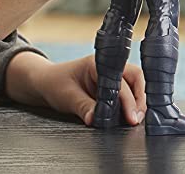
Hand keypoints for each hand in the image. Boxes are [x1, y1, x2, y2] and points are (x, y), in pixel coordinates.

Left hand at [6, 53, 145, 125]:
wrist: (45, 83)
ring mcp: (111, 76)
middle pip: (135, 78)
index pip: (120, 82)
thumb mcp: (66, 97)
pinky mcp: (110, 86)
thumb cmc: (54, 84)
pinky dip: (130, 103)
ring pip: (134, 85)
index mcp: (99, 63)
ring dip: (136, 101)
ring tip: (134, 119)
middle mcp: (109, 67)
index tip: (131, 116)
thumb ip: (83, 107)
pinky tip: (129, 115)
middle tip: (136, 119)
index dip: (128, 100)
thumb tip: (96, 120)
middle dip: (139, 99)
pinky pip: (126, 92)